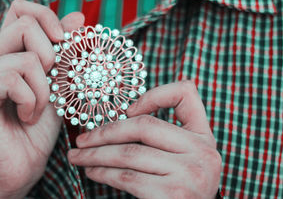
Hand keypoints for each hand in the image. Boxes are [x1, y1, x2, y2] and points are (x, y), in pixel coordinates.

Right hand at [0, 0, 83, 197]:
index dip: (46, 15)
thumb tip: (77, 16)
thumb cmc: (40, 125)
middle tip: (50, 84)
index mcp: (7, 51)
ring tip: (36, 110)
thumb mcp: (58, 82)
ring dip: (44, 89)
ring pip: (26, 58)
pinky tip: (25, 117)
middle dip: (52, 56)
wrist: (22, 165)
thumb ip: (64, 51)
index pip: (19, 8)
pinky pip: (14, 80)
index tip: (63, 40)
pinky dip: (31, 102)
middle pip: (25, 24)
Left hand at [68, 81, 221, 198]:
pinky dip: (103, 172)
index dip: (154, 94)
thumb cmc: (178, 192)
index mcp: (204, 137)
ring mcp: (190, 172)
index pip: (185, 94)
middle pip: (144, 126)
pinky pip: (127, 176)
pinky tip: (92, 171)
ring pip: (129, 152)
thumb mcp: (183, 160)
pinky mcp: (173, 193)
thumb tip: (121, 119)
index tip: (127, 110)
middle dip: (105, 132)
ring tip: (78, 156)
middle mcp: (202, 152)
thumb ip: (165, 138)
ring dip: (96, 154)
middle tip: (82, 140)